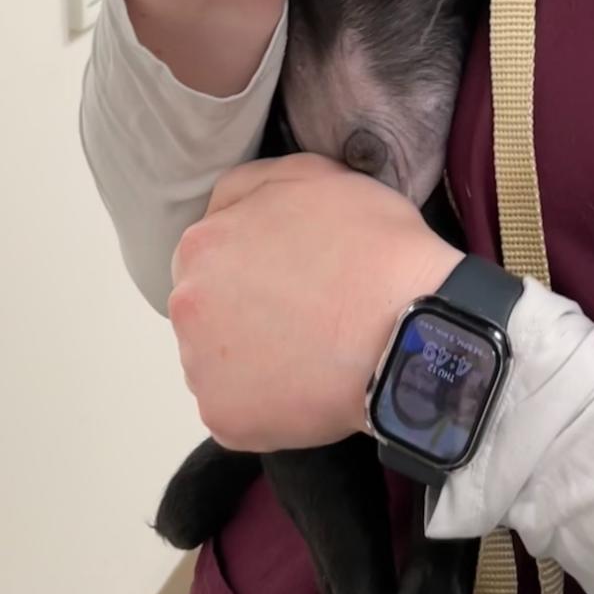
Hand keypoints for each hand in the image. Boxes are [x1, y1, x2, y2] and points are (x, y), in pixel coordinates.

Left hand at [168, 154, 462, 451]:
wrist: (408, 326)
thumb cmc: (368, 244)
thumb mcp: (312, 174)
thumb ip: (253, 185)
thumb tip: (230, 208)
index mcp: (201, 244)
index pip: (209, 252)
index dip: (250, 260)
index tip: (289, 272)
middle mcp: (186, 307)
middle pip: (206, 307)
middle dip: (243, 308)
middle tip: (302, 311)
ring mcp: (200, 369)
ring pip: (217, 360)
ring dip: (251, 355)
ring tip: (309, 351)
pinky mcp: (224, 419)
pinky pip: (239, 408)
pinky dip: (267, 401)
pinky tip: (308, 386)